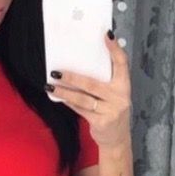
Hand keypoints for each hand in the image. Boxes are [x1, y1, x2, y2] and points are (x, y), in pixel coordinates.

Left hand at [46, 31, 130, 148]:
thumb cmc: (112, 111)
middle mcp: (119, 98)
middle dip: (72, 77)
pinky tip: (59, 97)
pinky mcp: (101, 122)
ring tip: (51, 85)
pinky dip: (69, 102)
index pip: (122, 64)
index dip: (115, 49)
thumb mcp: (114, 95)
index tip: (106, 36)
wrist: (117, 139)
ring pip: (83, 98)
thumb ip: (104, 81)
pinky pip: (80, 109)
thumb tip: (81, 63)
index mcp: (124, 86)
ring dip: (65, 91)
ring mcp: (110, 111)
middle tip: (56, 71)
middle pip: (92, 84)